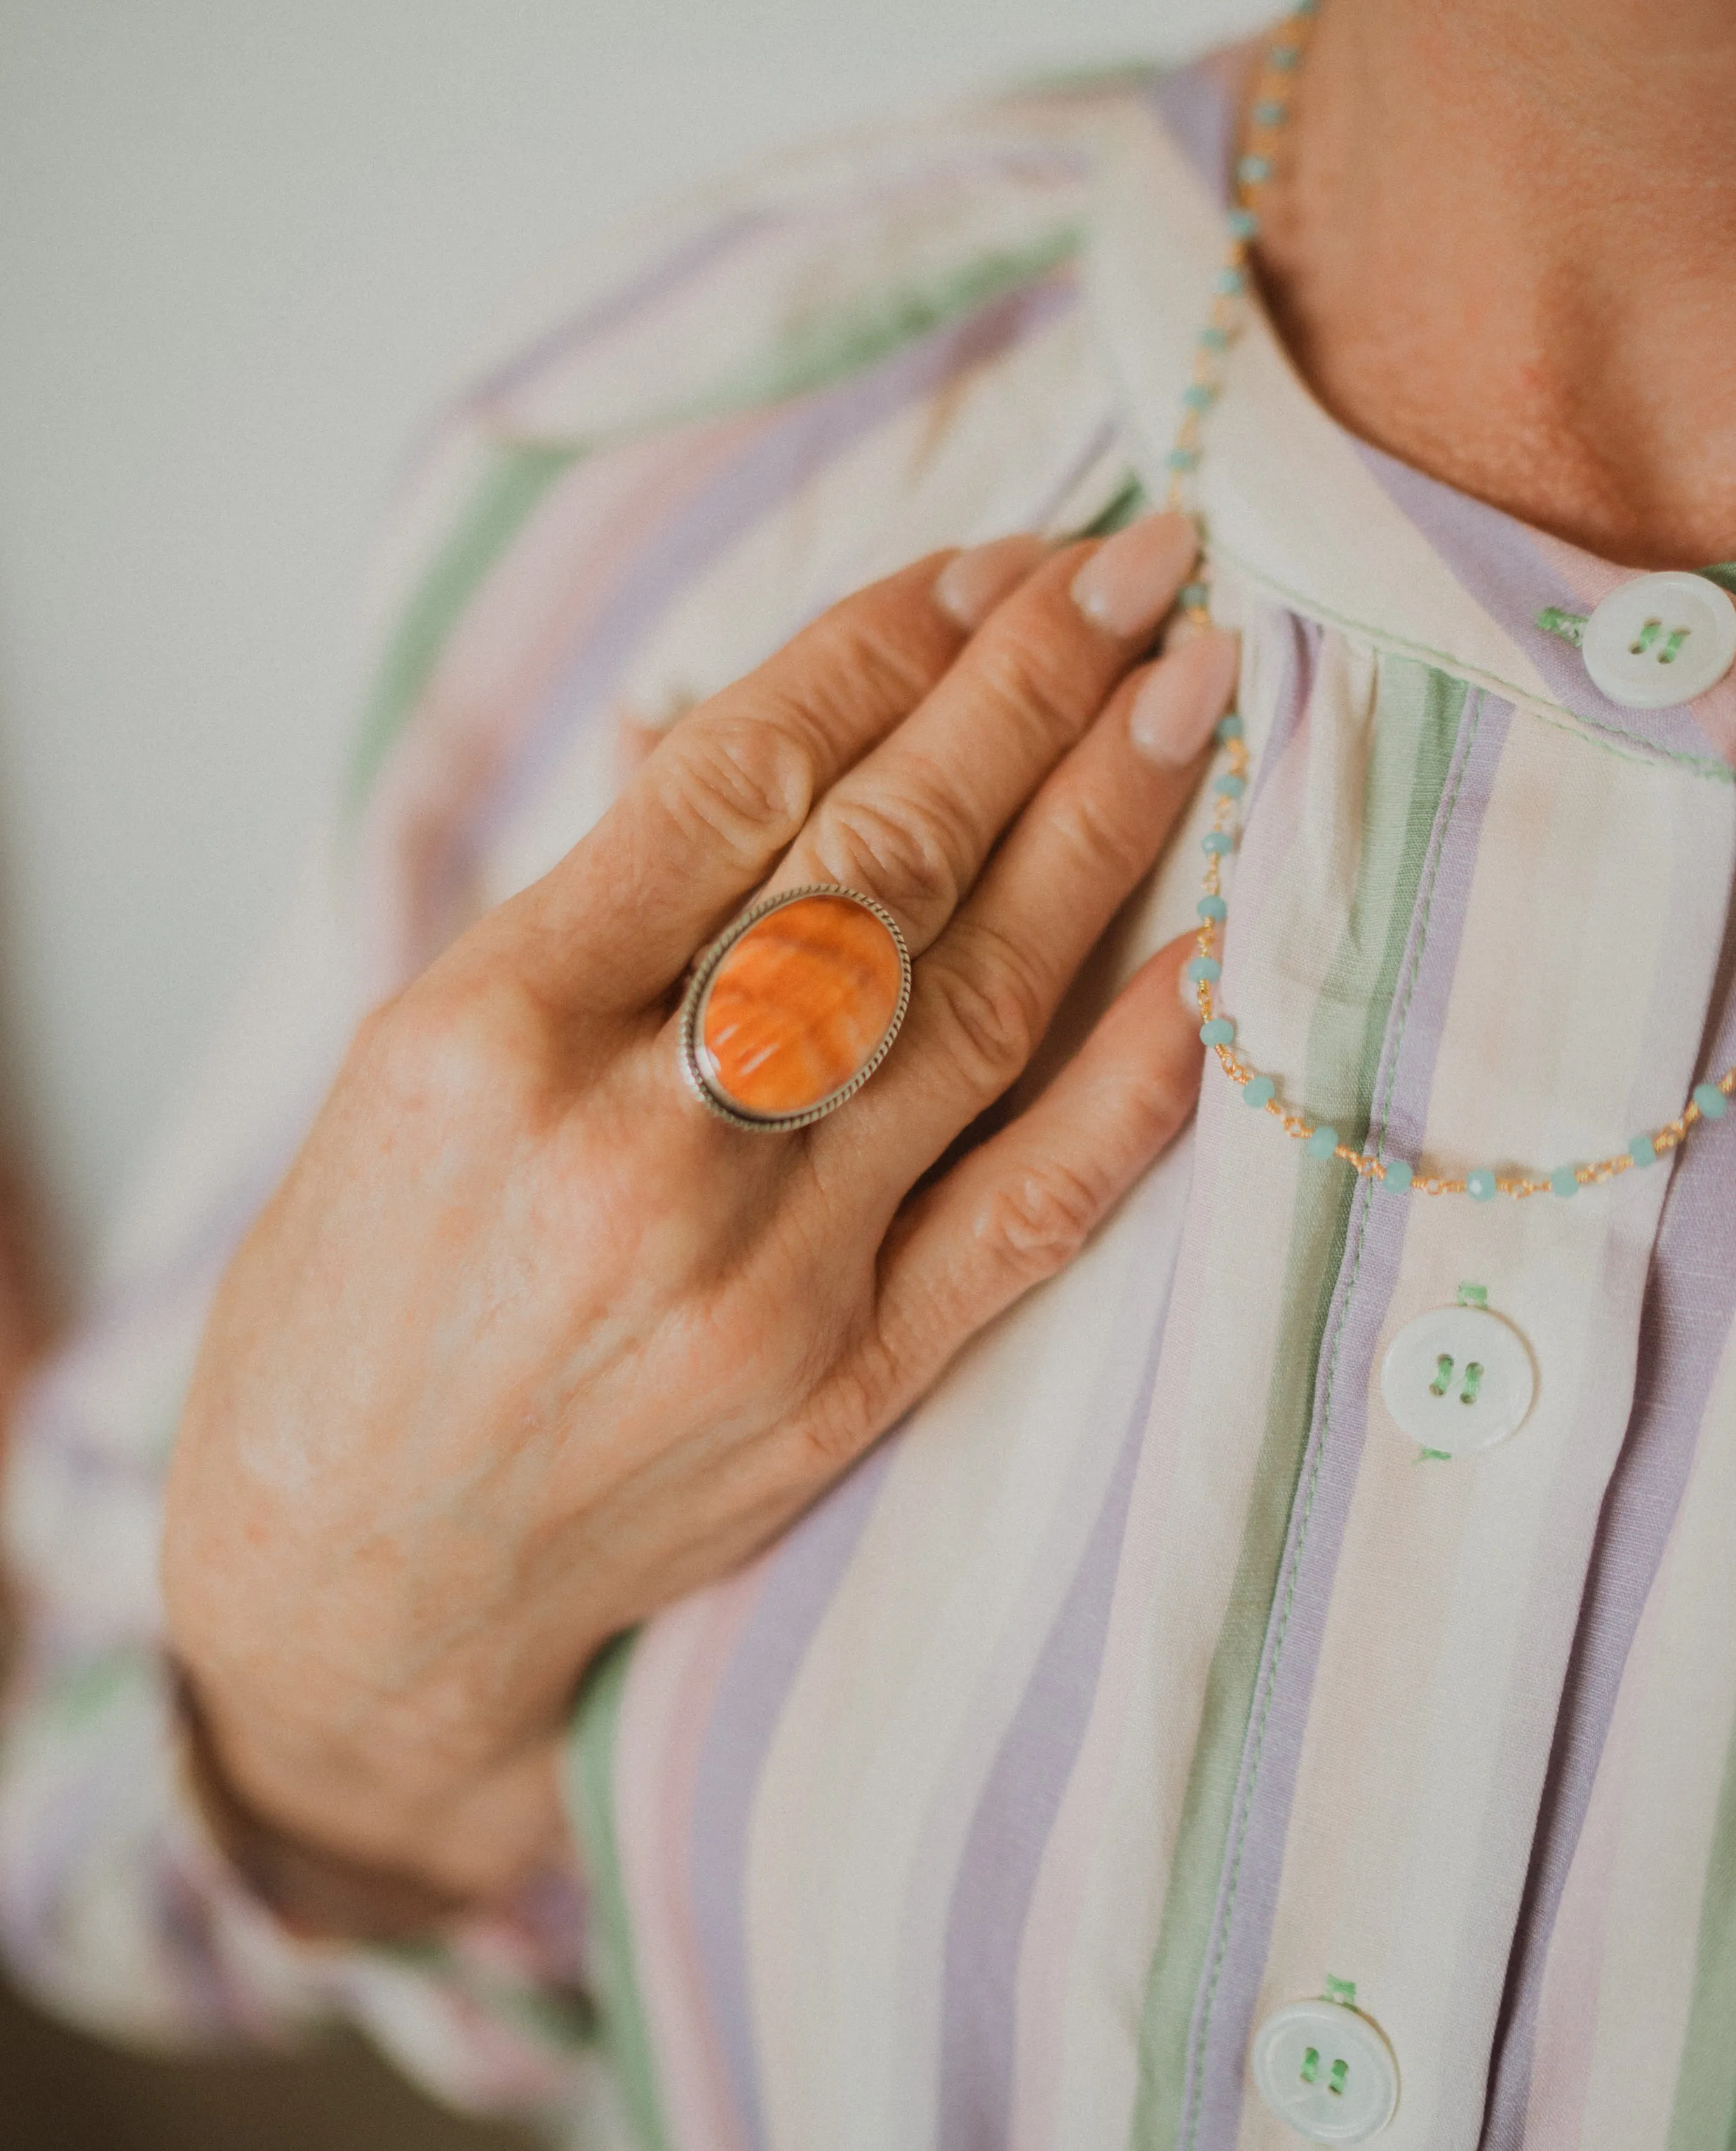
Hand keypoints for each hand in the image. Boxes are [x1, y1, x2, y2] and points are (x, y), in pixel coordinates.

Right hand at [163, 515, 1235, 1906]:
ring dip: (1105, 829)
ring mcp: (762, 1276)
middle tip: (1141, 562)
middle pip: (879, 867)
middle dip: (1027, 691)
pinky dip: (1135, 1076)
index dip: (882, 651)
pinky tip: (1214, 945)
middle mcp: (635, 1143)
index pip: (736, 785)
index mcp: (491, 1031)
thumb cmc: (354, 1298)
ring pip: (976, 1006)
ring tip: (1196, 685)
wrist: (355, 1587)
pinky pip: (1028, 1207)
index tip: (984, 563)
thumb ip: (582, 897)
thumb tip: (721, 715)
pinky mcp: (848, 1388)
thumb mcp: (402, 1061)